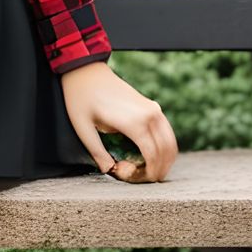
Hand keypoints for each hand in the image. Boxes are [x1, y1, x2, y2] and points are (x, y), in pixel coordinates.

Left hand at [58, 60, 177, 182]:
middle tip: (147, 180)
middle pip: (166, 150)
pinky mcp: (152, 106)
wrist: (86, 71)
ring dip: (166, 159)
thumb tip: (109, 171)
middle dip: (160, 169)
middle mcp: (150, 115)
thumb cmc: (81, 98)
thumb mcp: (82, 128)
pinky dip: (165, 146)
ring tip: (152, 171)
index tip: (142, 181)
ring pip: (171, 141)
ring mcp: (153, 109)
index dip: (150, 172)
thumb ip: (97, 152)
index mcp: (134, 122)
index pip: (152, 155)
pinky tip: (154, 156)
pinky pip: (166, 131)